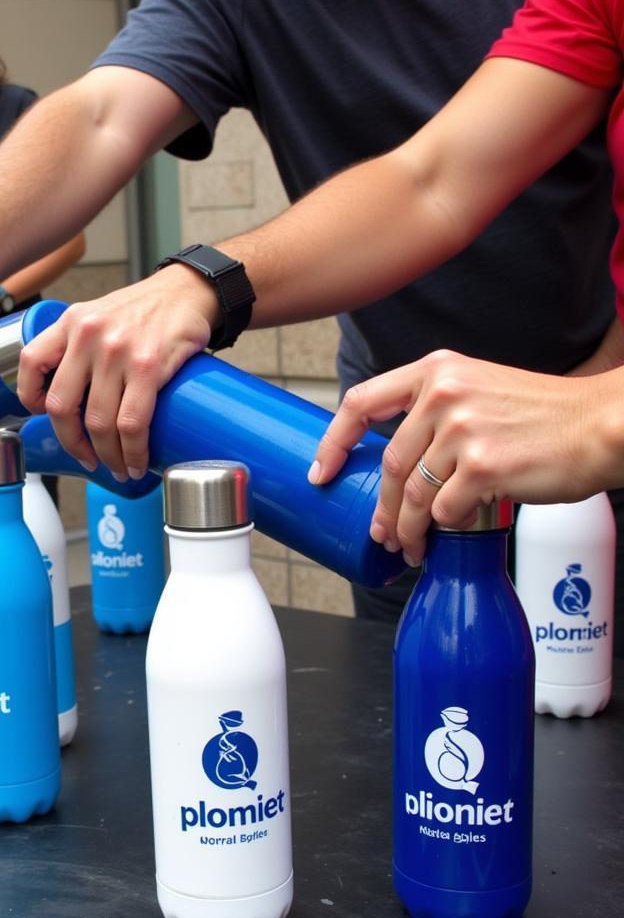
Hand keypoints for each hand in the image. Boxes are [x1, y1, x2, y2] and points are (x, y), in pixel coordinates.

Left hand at [16, 264, 218, 479]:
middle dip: (72, 443)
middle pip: (61, 406)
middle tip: (86, 457)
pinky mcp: (149, 368)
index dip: (30, 397)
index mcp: (70, 322)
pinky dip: (131, 452)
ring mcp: (117, 353)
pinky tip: (134, 462)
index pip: (30, 362)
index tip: (43, 415)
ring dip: (107, 456)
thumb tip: (68, 392)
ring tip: (117, 467)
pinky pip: (131, 424)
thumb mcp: (98, 314)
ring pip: (98, 423)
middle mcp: (88, 336)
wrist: (189, 292)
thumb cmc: (145, 309)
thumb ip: (77, 344)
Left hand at [308, 350, 615, 566]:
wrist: (601, 425)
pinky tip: (454, 531)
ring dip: (408, 529)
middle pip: (389, 464)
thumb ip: (432, 411)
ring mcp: (462, 429)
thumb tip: (393, 462)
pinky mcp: (483, 466)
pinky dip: (446, 527)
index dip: (333, 442)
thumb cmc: (543, 415)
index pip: (360, 402)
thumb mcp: (477, 389)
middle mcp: (443, 394)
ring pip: (413, 494)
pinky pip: (445, 510)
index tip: (322, 472)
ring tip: (411, 546)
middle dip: (382, 509)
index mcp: (435, 370)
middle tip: (382, 534)